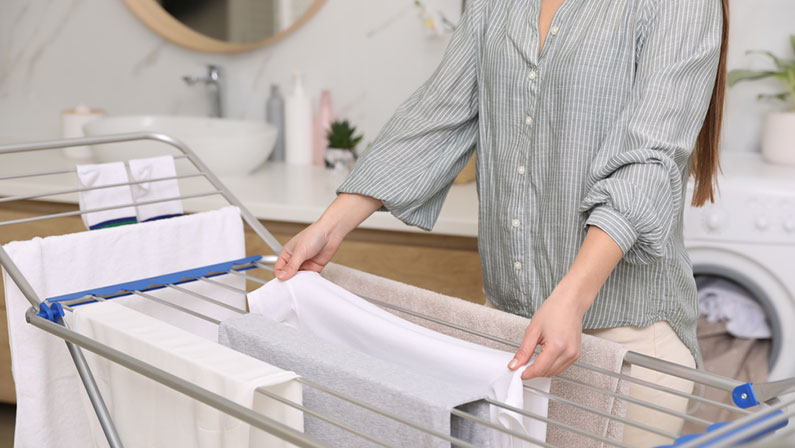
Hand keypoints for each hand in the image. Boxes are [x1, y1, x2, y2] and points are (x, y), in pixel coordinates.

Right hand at [273, 222, 342, 279]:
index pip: (278, 269)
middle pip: (288, 275)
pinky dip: (310, 282)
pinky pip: (310, 278)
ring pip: (299, 278)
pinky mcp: (314, 268)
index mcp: (287, 254)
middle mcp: (295, 260)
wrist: (331, 232)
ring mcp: (305, 264)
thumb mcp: (300, 251)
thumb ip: (291, 265)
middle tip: (293, 287)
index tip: (285, 281)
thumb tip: (281, 276)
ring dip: (301, 282)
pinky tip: (310, 283)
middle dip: (290, 281)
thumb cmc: (314, 235)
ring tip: (302, 285)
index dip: (280, 276)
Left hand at [507, 225, 623, 378]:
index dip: (526, 373)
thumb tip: (515, 364)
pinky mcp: (578, 351)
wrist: (573, 294)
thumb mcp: (533, 327)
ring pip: (556, 371)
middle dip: (533, 371)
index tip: (516, 373)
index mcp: (557, 345)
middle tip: (520, 367)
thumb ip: (524, 348)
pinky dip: (552, 365)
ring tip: (530, 361)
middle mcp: (569, 351)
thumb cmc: (554, 306)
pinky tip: (543, 358)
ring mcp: (576, 352)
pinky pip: (562, 365)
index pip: (539, 369)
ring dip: (542, 369)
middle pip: (548, 372)